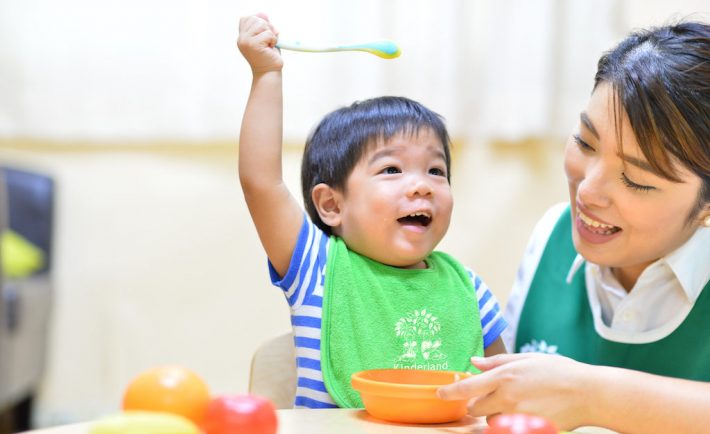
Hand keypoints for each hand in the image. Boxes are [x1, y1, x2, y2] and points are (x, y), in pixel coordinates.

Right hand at [237, 14, 282, 72]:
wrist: (269, 73)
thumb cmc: (268, 57)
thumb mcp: (265, 38)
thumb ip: (263, 26)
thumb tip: (264, 14)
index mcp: (242, 37)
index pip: (248, 18)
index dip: (259, 21)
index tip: (265, 33)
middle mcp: (241, 39)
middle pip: (255, 19)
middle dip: (267, 27)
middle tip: (269, 39)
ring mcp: (246, 42)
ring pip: (262, 25)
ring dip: (271, 33)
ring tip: (270, 44)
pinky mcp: (254, 45)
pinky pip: (268, 33)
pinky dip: (273, 39)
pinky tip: (271, 48)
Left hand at [437, 353, 592, 429]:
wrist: (588, 393)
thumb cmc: (559, 372)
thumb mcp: (526, 359)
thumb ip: (496, 362)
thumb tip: (473, 362)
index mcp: (504, 377)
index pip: (467, 388)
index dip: (450, 392)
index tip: (440, 393)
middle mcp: (506, 398)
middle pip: (476, 408)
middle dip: (479, 403)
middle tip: (495, 395)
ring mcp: (516, 416)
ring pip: (491, 420)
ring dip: (496, 414)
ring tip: (519, 402)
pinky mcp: (527, 428)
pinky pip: (508, 429)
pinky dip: (510, 423)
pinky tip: (526, 412)